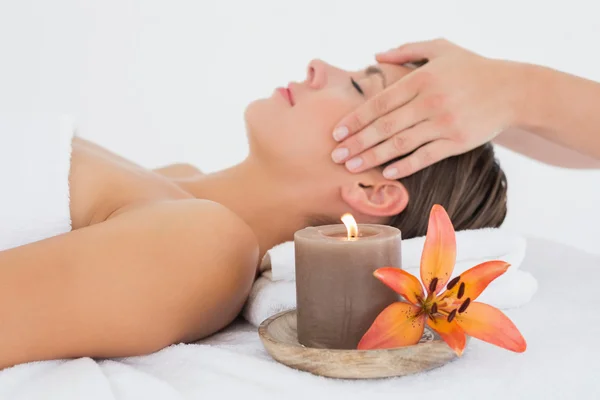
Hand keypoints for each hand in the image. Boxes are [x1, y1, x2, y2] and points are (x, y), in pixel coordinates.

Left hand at [331, 38, 523, 178]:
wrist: (513, 90)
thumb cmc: (472, 68)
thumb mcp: (440, 48)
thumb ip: (406, 50)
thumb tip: (375, 56)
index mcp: (421, 79)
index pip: (379, 103)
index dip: (355, 119)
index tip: (337, 133)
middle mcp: (430, 102)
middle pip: (384, 126)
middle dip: (357, 143)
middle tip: (335, 156)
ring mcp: (444, 123)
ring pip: (400, 144)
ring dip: (373, 157)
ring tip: (352, 167)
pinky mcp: (457, 142)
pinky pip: (426, 157)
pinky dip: (405, 165)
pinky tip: (387, 172)